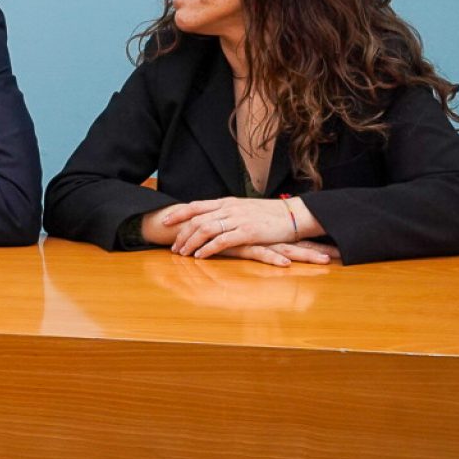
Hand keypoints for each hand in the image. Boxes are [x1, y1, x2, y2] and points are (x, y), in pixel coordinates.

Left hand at [158, 197, 311, 258]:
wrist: (294, 215)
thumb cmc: (270, 214)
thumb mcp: (244, 208)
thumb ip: (227, 212)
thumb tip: (212, 218)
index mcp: (227, 202)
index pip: (196, 205)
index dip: (179, 213)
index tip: (164, 221)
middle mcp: (229, 208)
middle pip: (197, 219)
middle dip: (181, 233)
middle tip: (173, 246)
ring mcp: (238, 219)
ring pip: (206, 229)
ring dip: (191, 242)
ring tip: (182, 253)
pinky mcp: (248, 232)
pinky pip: (222, 241)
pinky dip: (208, 248)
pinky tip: (201, 256)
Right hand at [212, 242, 337, 266]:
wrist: (188, 223)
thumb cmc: (212, 232)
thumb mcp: (235, 238)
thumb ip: (250, 243)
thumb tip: (266, 251)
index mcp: (265, 235)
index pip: (294, 238)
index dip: (314, 242)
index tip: (337, 248)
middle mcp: (263, 237)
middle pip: (296, 243)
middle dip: (317, 248)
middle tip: (340, 253)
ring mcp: (253, 240)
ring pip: (284, 249)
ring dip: (305, 254)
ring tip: (324, 260)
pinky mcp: (239, 245)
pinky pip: (259, 253)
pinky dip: (273, 259)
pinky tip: (285, 263)